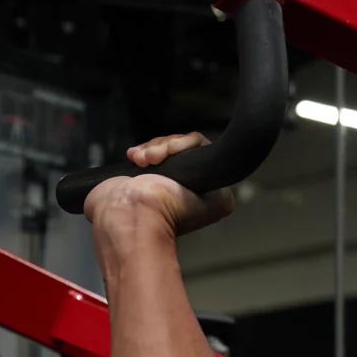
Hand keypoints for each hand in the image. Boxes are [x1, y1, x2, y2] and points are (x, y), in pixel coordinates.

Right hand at [84, 133, 234, 239]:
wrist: (128, 212)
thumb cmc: (167, 210)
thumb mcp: (218, 202)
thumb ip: (228, 182)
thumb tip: (224, 166)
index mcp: (204, 194)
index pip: (203, 151)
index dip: (188, 145)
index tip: (176, 151)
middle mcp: (185, 186)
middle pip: (183, 145)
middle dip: (168, 146)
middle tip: (155, 160)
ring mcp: (163, 179)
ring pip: (165, 145)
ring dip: (153, 149)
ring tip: (142, 162)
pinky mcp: (144, 175)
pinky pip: (149, 149)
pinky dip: (142, 151)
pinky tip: (137, 158)